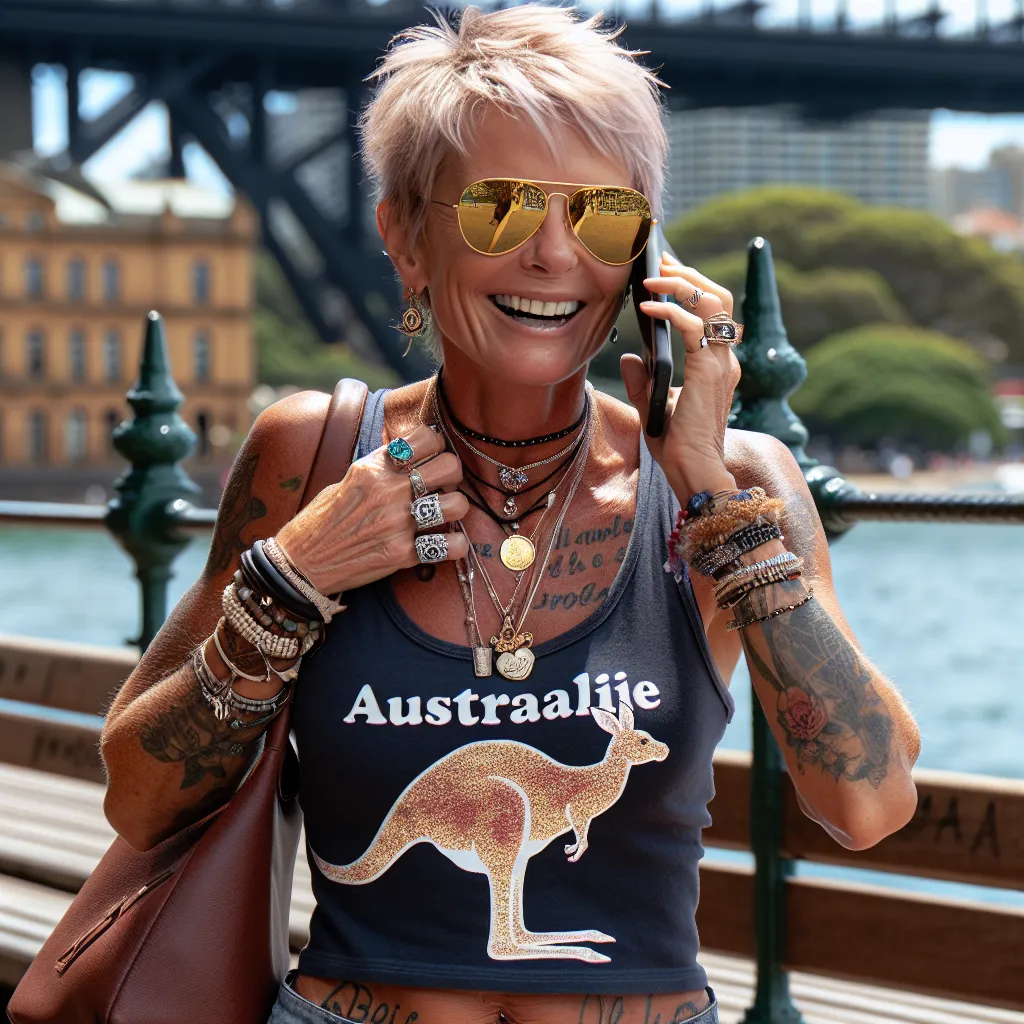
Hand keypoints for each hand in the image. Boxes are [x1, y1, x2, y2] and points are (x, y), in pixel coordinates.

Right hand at [275, 423, 469, 593]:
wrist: (301, 562)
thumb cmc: (322, 520)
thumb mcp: (348, 479)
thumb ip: (380, 466)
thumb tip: (410, 454)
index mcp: (373, 467)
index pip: (426, 438)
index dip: (437, 447)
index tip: (431, 458)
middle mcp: (388, 491)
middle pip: (450, 467)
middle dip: (452, 476)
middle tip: (442, 487)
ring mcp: (397, 523)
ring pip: (457, 504)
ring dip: (455, 509)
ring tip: (443, 515)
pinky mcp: (401, 554)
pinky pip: (451, 545)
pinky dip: (456, 545)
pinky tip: (446, 544)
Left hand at [620, 252, 741, 503]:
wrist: (691, 471)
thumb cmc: (677, 446)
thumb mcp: (654, 406)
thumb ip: (643, 380)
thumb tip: (628, 358)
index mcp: (716, 366)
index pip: (712, 313)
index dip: (691, 287)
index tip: (666, 273)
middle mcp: (724, 359)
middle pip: (718, 297)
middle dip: (689, 275)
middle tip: (661, 263)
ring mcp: (721, 363)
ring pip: (713, 303)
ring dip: (682, 284)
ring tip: (653, 278)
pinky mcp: (708, 370)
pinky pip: (692, 327)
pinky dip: (669, 312)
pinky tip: (646, 309)